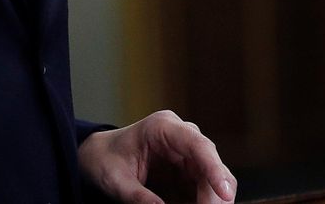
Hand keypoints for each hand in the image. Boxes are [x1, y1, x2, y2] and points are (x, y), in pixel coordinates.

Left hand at [78, 111, 235, 203]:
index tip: (225, 193)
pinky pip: (204, 191)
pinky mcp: (188, 172)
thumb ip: (138, 197)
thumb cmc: (105, 161)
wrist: (99, 157)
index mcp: (163, 128)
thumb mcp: (116, 181)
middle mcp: (182, 137)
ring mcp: (187, 154)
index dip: (215, 169)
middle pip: (211, 166)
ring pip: (213, 180)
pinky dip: (200, 203)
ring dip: (209, 201)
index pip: (198, 145)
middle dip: (213, 196)